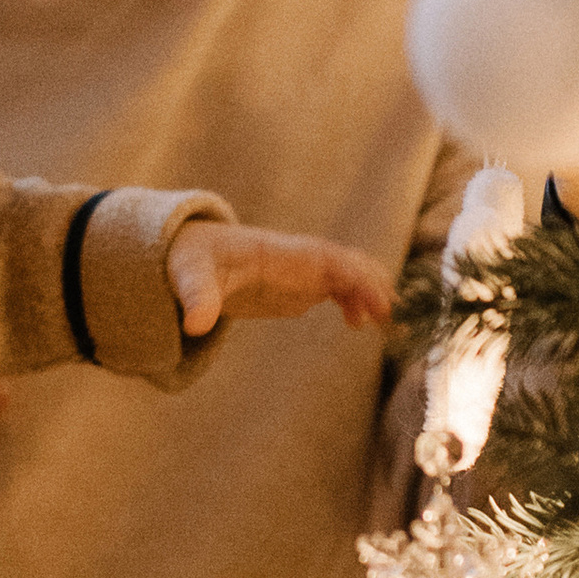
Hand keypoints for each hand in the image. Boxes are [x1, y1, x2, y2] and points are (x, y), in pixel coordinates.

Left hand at [166, 218, 394, 337]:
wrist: (187, 254)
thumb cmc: (190, 261)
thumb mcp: (189, 278)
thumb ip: (197, 299)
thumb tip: (195, 326)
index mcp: (277, 252)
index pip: (326, 257)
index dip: (353, 274)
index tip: (374, 297)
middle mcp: (295, 258)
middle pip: (345, 261)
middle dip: (371, 282)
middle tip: (391, 314)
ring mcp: (299, 271)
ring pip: (347, 275)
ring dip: (369, 293)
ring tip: (385, 323)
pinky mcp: (297, 286)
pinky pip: (336, 288)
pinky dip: (353, 301)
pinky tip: (357, 325)